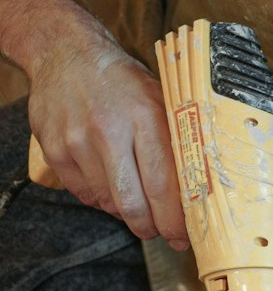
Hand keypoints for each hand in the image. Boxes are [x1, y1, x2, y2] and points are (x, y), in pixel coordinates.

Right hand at [27, 16, 187, 247]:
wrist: (66, 51)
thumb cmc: (122, 82)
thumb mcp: (158, 100)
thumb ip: (176, 142)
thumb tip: (199, 193)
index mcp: (145, 115)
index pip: (163, 185)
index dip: (173, 221)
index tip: (181, 238)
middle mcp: (109, 129)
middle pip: (133, 204)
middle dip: (149, 228)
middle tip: (158, 232)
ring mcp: (77, 140)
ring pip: (108, 203)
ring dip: (125, 211)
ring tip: (133, 198)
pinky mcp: (54, 149)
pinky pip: (84, 194)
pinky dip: (100, 197)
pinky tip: (107, 181)